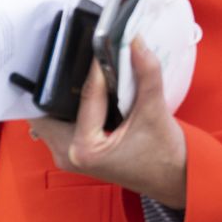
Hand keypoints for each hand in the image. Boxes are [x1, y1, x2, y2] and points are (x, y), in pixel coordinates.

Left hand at [29, 43, 188, 207]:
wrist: (175, 180)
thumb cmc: (165, 156)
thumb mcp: (155, 112)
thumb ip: (146, 74)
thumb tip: (136, 42)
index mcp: (84, 149)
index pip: (83, 96)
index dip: (93, 70)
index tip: (100, 47)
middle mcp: (68, 155)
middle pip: (47, 108)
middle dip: (57, 83)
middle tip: (71, 57)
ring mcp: (67, 156)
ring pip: (48, 116)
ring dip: (58, 95)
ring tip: (76, 71)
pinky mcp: (73, 153)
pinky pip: (57, 124)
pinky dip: (65, 107)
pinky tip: (79, 91)